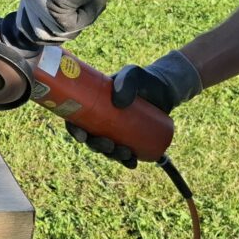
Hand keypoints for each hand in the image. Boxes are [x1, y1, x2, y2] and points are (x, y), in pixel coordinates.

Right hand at [67, 51, 202, 167]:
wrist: (164, 89)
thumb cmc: (143, 79)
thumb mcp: (134, 75)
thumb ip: (127, 81)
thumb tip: (118, 104)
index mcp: (92, 104)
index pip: (76, 119)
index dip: (74, 130)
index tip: (82, 137)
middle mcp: (101, 119)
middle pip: (91, 138)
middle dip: (97, 147)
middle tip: (109, 146)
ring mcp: (115, 130)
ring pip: (107, 148)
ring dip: (113, 156)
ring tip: (126, 155)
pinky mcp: (130, 138)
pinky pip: (124, 153)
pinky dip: (127, 161)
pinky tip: (132, 164)